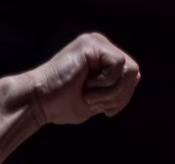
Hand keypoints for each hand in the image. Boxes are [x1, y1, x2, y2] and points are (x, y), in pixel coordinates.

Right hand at [19, 33, 139, 126]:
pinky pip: (118, 66)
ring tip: (87, 95)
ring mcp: (96, 43)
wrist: (37, 102)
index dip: (123, 97)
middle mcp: (100, 47)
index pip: (131, 76)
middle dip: (118, 96)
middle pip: (133, 72)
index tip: (104, 110)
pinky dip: (105, 84)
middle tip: (93, 102)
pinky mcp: (91, 44)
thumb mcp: (96, 100)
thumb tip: (137, 76)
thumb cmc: (60, 105)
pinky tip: (86, 86)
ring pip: (128, 70)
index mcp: (101, 59)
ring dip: (110, 92)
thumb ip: (115, 89)